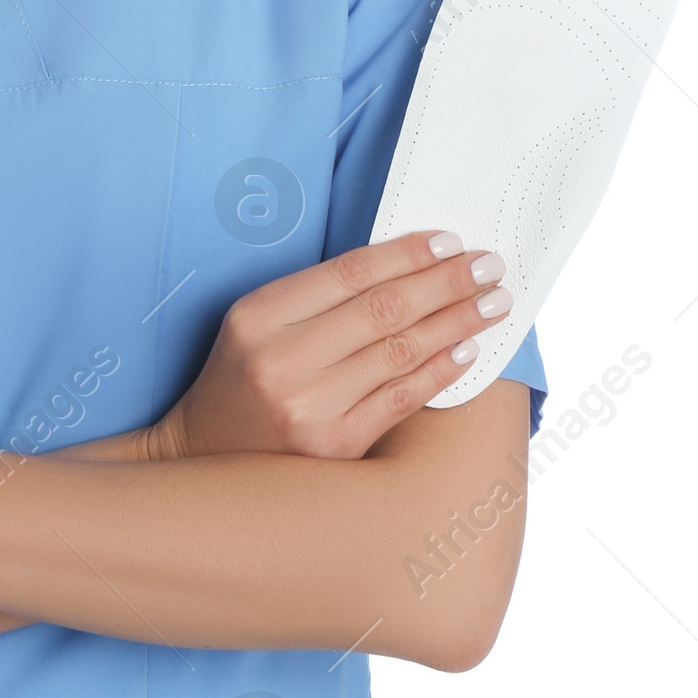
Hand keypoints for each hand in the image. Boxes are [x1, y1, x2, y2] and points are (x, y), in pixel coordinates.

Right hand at [147, 229, 512, 462]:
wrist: (204, 456)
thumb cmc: (240, 378)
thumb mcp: (257, 323)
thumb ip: (317, 297)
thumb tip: (406, 267)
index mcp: (258, 318)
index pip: (348, 274)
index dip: (405, 254)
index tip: (448, 241)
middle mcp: (281, 361)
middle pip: (382, 309)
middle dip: (445, 283)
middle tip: (488, 266)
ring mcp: (309, 409)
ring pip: (400, 352)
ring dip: (456, 322)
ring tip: (493, 304)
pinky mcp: (334, 447)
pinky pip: (402, 397)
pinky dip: (440, 370)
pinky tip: (467, 349)